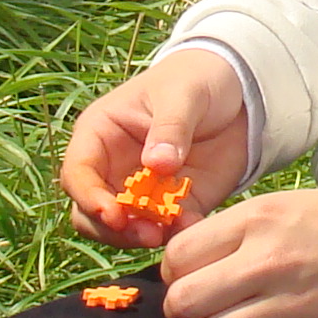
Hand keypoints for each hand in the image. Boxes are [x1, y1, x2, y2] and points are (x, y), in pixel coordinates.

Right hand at [60, 50, 251, 244]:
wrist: (239, 93)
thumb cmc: (196, 80)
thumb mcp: (183, 95)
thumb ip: (170, 127)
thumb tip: (157, 164)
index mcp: (100, 135)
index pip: (78, 173)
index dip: (89, 198)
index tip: (114, 215)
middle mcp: (113, 168)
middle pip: (90, 213)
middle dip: (113, 230)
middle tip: (147, 234)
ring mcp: (141, 191)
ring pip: (122, 229)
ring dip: (139, 237)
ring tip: (167, 234)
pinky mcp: (172, 205)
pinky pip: (165, 229)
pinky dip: (175, 234)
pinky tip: (193, 225)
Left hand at [157, 181, 317, 317]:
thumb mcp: (289, 204)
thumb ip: (240, 230)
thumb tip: (194, 259)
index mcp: (258, 218)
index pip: (178, 255)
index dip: (175, 271)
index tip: (190, 275)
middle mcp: (267, 261)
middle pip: (184, 302)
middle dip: (185, 309)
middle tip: (203, 307)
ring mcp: (291, 303)